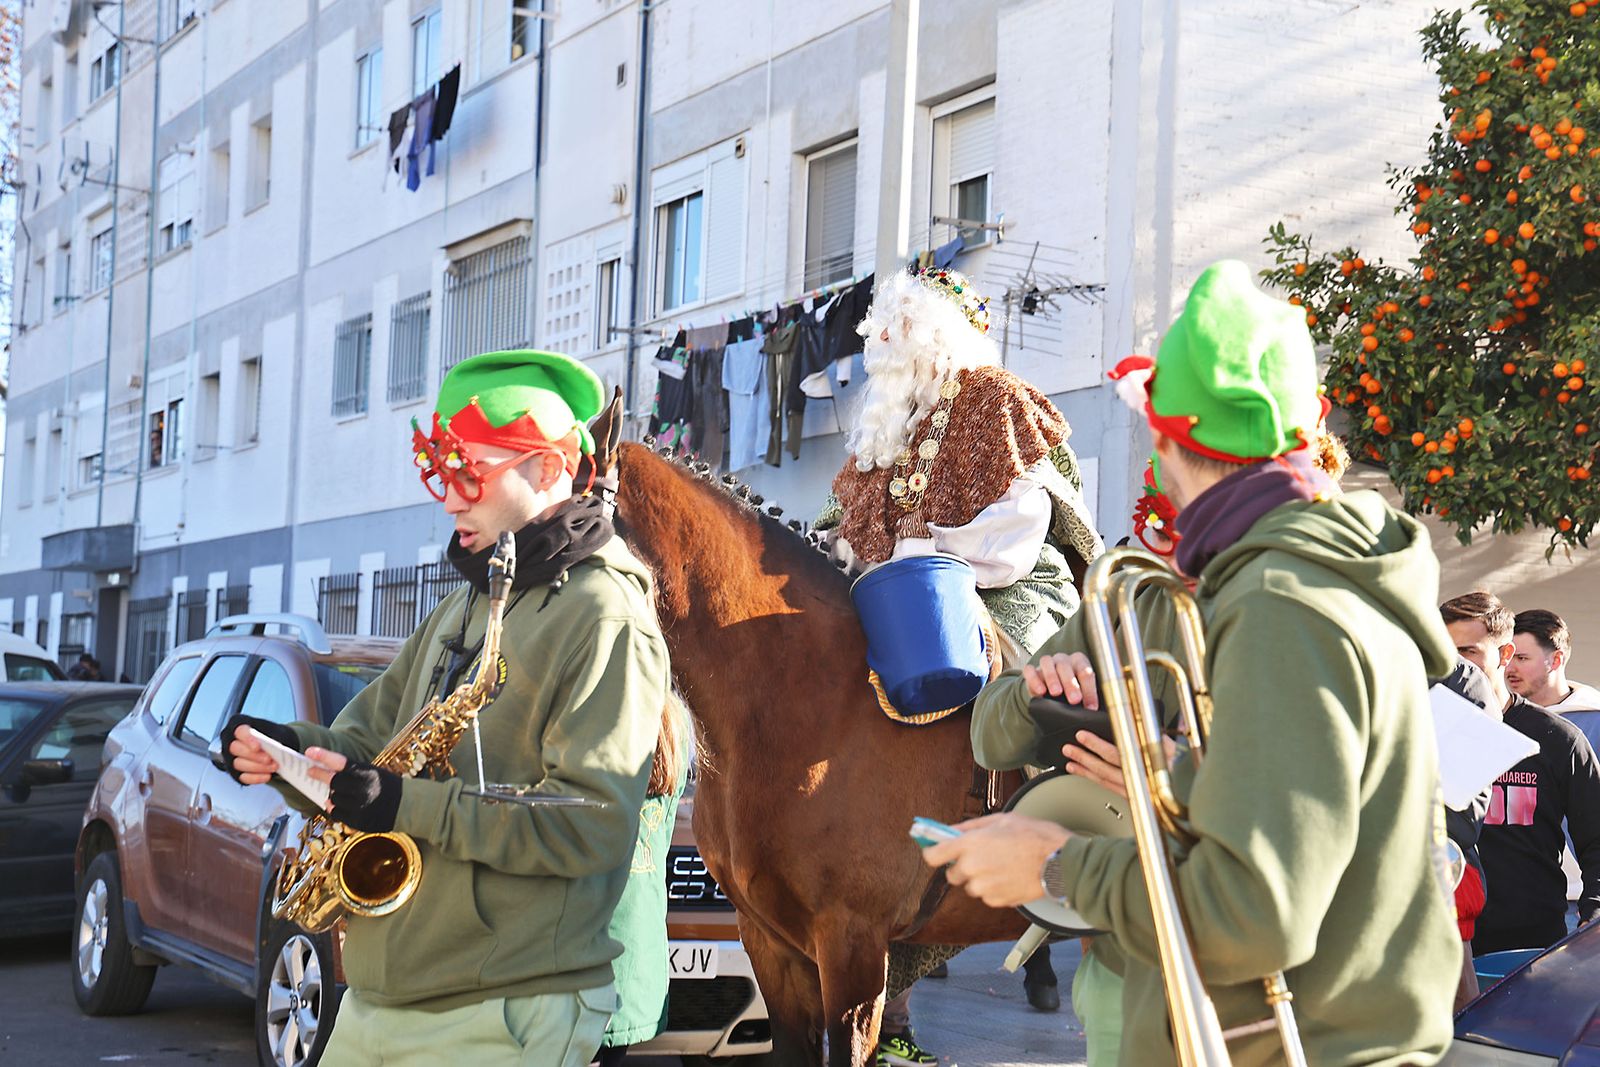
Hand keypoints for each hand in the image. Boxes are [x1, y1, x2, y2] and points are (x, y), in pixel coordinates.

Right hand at [224, 714, 300, 784]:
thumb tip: (274, 744)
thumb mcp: (277, 731)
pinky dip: (256, 777)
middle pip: (235, 748)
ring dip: (257, 767)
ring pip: (238, 764)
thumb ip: (274, 736)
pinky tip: (267, 775)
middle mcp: (230, 740)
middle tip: (269, 759)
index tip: (257, 746)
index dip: (247, 738)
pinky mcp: (235, 772)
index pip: (238, 730)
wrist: (277, 746)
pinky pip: (242, 777)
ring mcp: (230, 757)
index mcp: (239, 725)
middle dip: (254, 755)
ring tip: (272, 766)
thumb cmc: (272, 736)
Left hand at [314, 751, 402, 833]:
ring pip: (333, 798)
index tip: (309, 751)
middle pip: (333, 781)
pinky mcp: (358, 821)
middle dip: (320, 775)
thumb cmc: (388, 786)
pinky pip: (336, 813)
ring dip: (332, 794)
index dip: (324, 756)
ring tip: (340, 793)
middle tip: (311, 771)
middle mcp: (364, 789)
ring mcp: (360, 806)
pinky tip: (340, 805)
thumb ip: (352, 773)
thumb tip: (326, 774)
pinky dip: (335, 808)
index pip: (341, 762)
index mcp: (368, 773)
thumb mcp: (374, 772)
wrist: (408, 806)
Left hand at [920, 813, 1069, 908]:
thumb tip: (950, 831)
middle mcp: (972, 868)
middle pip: (952, 875)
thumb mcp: (1000, 820)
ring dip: (980, 878)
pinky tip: (1010, 876)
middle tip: (982, 856)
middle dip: (962, 867)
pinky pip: (987, 896)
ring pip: (971, 886)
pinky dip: (994, 888)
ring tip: (1002, 865)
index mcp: (970, 844)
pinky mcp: (996, 901)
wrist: (1059, 862)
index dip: (933, 853)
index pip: (933, 856)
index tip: (935, 852)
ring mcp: (984, 887)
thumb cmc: (1034, 836)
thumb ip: (970, 827)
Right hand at [1022, 653, 1098, 708]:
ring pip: (1047, 662)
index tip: (1091, 707)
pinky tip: (1039, 692)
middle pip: (1065, 666)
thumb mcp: (1084, 694)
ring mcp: (1047, 663)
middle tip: (1075, 700)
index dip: (1089, 690)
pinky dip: (1033, 679)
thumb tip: (1093, 710)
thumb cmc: (1073, 693)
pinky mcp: (1032, 671)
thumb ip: (1088, 699)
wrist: (1056, 695)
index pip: (1085, 672)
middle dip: (1071, 684)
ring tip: (1056, 693)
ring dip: (1052, 678)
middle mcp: (1062, 659)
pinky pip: (1029, 670)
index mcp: (1079, 662)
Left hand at [1065, 730, 1176, 798]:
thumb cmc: (1177, 762)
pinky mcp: (1133, 797)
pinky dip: (1093, 779)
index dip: (1097, 744)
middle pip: (1106, 768)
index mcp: (1150, 762)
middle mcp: (1142, 779)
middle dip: (1084, 757)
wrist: (1187, 788)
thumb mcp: (1167, 742)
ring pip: (1105, 780)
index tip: (1082, 735)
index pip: (1118, 752)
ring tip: (1070, 761)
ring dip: (1085, 770)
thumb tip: (1131, 718)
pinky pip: (1108, 788)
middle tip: (1069, 748)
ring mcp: (1137, 790)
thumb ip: (1150, 732)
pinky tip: (1083, 773)